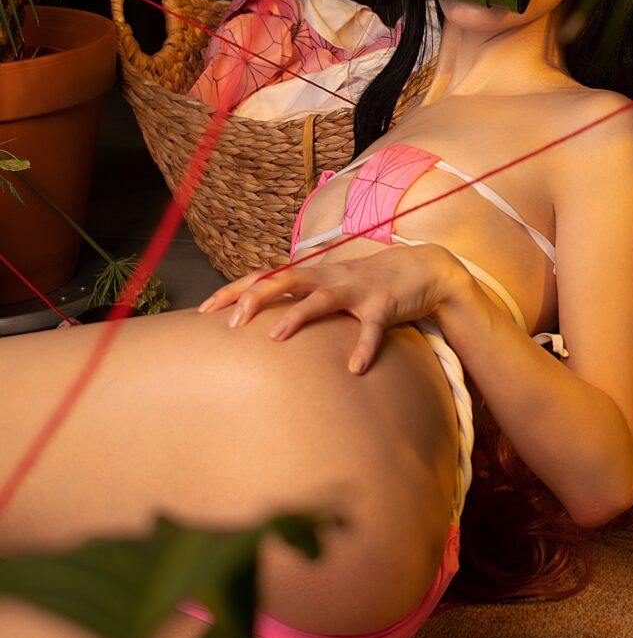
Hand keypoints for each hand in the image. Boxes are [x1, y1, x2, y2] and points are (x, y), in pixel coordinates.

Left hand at [197, 245, 465, 373]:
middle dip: (256, 298)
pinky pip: (372, 328)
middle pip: (284, 279)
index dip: (234, 290)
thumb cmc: (369, 283)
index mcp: (313, 274)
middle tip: (232, 324)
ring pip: (321, 298)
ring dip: (298, 316)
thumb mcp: (331, 286)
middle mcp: (329, 277)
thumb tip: (266, 319)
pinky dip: (363, 348)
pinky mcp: (385, 305)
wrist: (423, 268)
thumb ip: (301, 298)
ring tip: (276, 337)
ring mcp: (357, 289)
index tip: (204, 310)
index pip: (264, 276)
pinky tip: (354, 369)